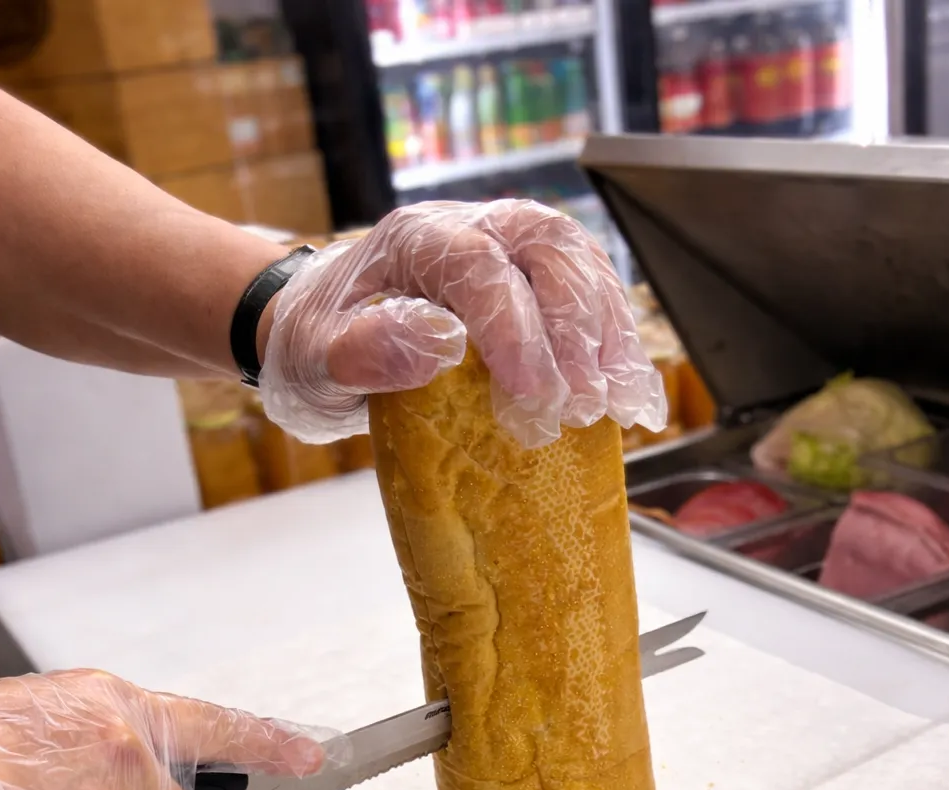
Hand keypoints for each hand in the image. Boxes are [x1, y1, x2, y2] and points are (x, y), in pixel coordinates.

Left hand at [259, 200, 666, 448]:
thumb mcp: (316, 357)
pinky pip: (591, 293)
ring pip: (581, 264)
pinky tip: (632, 390)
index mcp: (415, 239)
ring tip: (622, 400)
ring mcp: (510, 249)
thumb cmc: (318, 344)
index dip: (514, 326)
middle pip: (547, 250)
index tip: (532, 391)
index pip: (478, 265)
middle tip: (584, 402)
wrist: (326, 333)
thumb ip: (362, 351)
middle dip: (575, 328)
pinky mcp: (536, 281)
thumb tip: (438, 345)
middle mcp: (472, 228)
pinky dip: (618, 342)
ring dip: (609, 334)